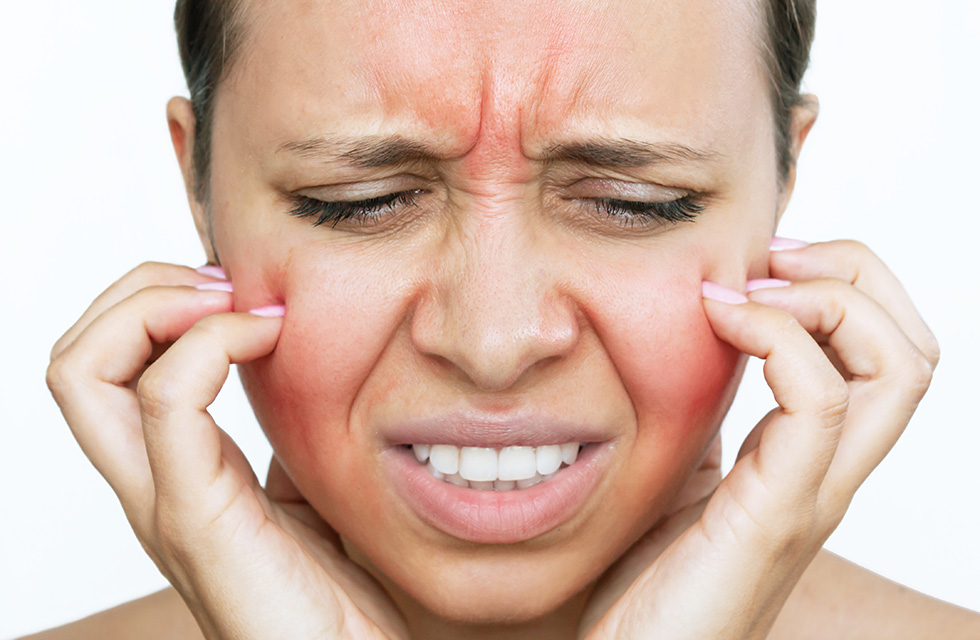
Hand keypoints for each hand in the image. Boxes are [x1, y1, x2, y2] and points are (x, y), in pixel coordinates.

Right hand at [46, 263, 407, 639]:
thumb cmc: (335, 589)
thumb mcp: (307, 486)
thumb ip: (285, 432)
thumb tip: (297, 363)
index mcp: (175, 470)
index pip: (104, 364)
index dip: (151, 301)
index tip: (237, 291)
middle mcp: (149, 483)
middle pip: (74, 355)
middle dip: (140, 289)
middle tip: (225, 287)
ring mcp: (161, 501)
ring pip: (84, 371)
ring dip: (157, 305)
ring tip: (234, 305)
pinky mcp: (195, 519)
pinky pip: (164, 405)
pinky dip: (206, 345)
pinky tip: (270, 338)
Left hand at [579, 240, 938, 639]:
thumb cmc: (649, 578)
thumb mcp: (679, 471)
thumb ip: (702, 415)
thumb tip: (692, 341)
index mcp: (806, 458)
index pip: (885, 354)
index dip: (845, 285)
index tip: (763, 263)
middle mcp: (829, 474)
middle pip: (913, 350)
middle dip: (856, 275)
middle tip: (771, 260)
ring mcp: (813, 495)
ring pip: (896, 370)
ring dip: (828, 299)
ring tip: (748, 288)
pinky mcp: (776, 513)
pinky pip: (820, 405)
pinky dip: (780, 338)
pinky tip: (719, 322)